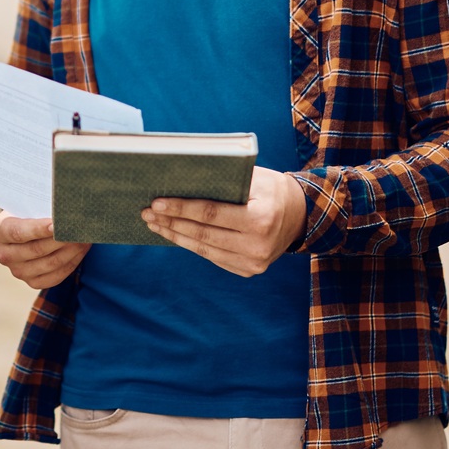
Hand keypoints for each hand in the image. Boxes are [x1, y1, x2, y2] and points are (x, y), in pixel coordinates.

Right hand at [0, 213, 89, 289]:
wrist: (29, 226)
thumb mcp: (30, 204)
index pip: (19, 232)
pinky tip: (81, 250)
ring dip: (71, 250)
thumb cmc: (32, 210)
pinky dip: (72, 262)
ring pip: (49, 263)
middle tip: (79, 229)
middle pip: (36, 250)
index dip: (38, 229)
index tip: (57, 224)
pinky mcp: (32, 282)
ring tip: (84, 237)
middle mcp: (4, 254)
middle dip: (61, 239)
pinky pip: (56, 276)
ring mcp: (17, 271)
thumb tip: (64, 206)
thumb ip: (42, 205)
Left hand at [141, 167, 307, 277]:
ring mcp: (254, 263)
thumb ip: (223, 181)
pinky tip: (175, 234)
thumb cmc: (272, 189)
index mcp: (261, 219)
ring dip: (176, 236)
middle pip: (203, 235)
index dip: (181, 209)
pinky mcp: (248, 270)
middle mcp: (258, 246)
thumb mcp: (254, 178)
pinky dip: (191, 245)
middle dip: (172, 223)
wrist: (301, 215)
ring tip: (155, 224)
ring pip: (204, 250)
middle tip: (147, 213)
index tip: (156, 203)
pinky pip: (213, 257)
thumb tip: (180, 181)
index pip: (211, 214)